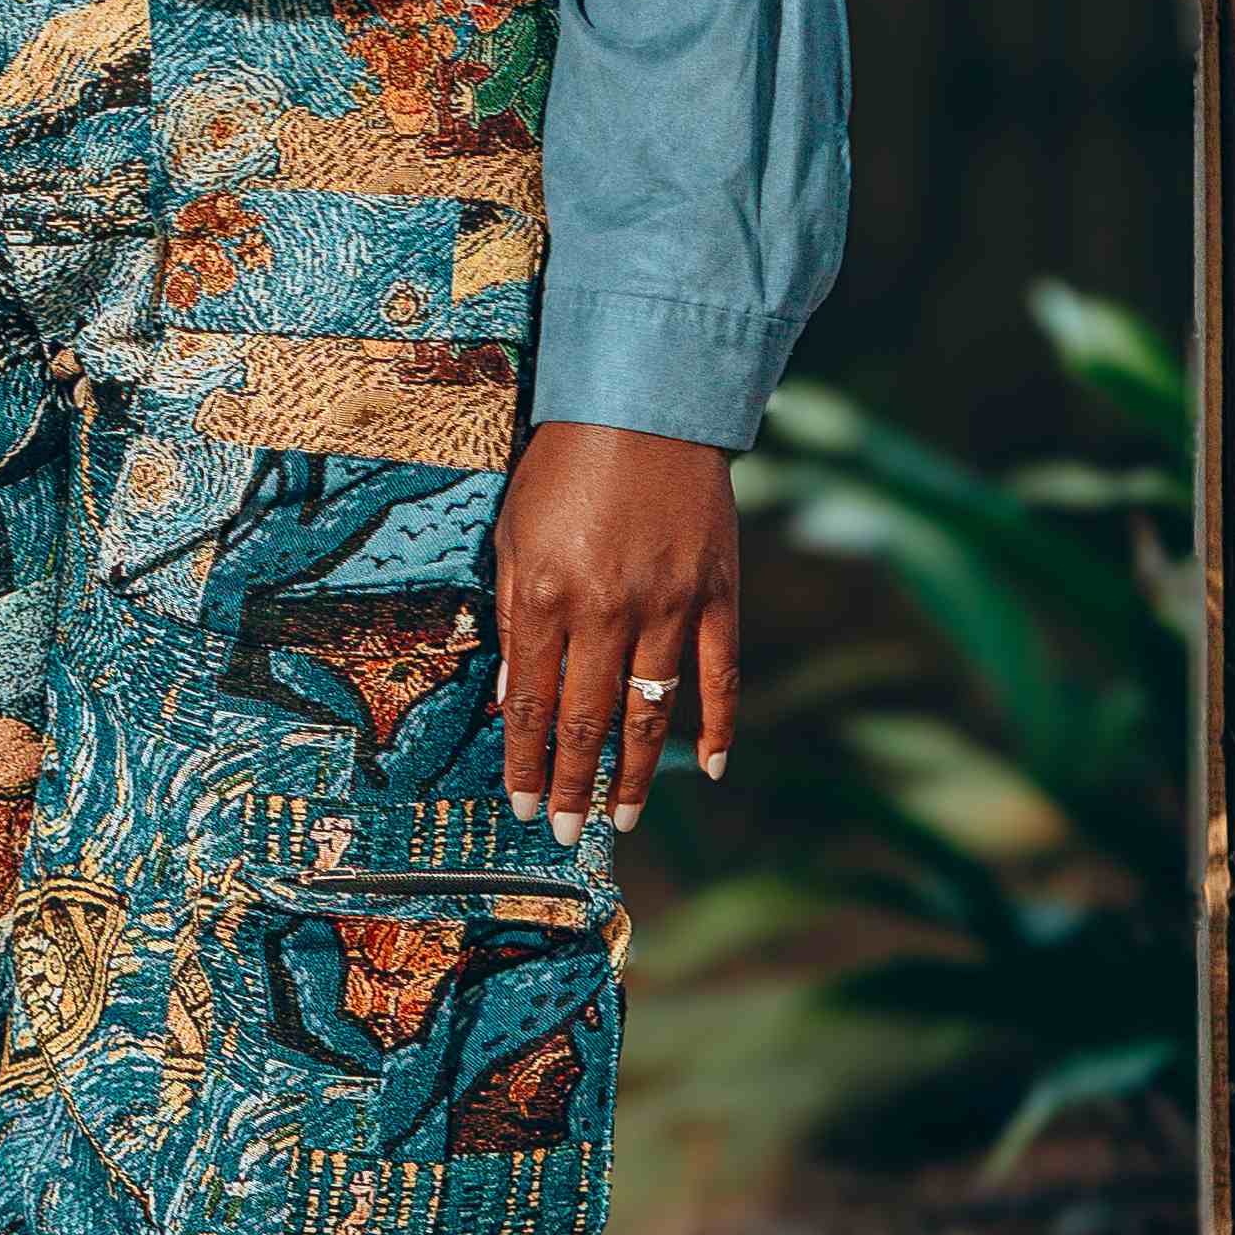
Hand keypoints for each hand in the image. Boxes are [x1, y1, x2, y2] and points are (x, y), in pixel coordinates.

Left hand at [489, 424, 740, 834]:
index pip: (533, 703)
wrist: (645, 403)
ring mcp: (669, 606)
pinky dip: (718, 727)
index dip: (528, 761)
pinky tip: (711, 769)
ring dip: (634, 773)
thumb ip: (513, 618)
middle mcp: (607, 610)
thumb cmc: (565, 466)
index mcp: (546, 596)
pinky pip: (721, 675)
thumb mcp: (513, 534)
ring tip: (621, 818)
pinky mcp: (717, 594)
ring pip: (651, 711)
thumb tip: (516, 698)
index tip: (522, 804)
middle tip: (564, 830)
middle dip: (572, 784)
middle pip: (588, 720)